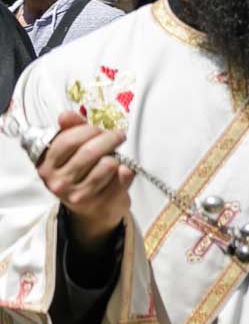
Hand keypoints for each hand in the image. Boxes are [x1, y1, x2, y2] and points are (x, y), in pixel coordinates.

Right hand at [37, 111, 133, 249]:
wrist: (94, 208)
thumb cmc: (82, 173)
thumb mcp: (72, 150)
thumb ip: (70, 130)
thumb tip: (66, 115)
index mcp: (46, 165)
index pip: (67, 140)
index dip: (88, 130)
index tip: (100, 129)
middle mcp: (58, 182)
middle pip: (89, 151)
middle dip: (109, 138)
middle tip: (118, 136)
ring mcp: (78, 195)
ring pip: (106, 164)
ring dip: (116, 156)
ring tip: (115, 157)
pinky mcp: (100, 203)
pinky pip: (120, 178)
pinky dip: (126, 170)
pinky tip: (122, 171)